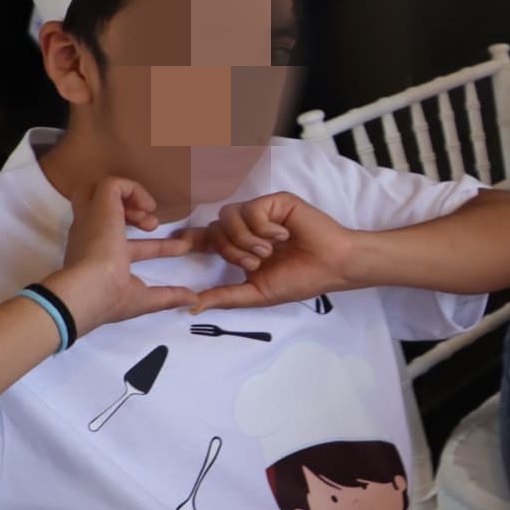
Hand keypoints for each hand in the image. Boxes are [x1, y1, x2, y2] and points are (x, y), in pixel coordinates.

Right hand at [45, 178, 206, 335]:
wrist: (87, 289)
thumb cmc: (108, 297)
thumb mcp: (143, 298)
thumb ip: (168, 296)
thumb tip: (194, 301)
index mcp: (100, 257)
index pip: (132, 245)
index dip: (161, 246)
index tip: (184, 247)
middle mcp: (92, 235)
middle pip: (102, 209)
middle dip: (131, 211)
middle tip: (152, 228)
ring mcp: (92, 218)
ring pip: (99, 192)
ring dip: (131, 200)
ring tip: (149, 220)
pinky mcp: (98, 204)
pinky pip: (112, 183)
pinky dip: (132, 189)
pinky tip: (146, 208)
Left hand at [193, 194, 362, 311]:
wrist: (332, 265)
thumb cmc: (300, 279)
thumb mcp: (257, 293)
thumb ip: (225, 297)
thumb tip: (191, 306)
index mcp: (240, 248)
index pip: (206, 238)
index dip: (190, 238)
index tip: (177, 243)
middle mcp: (247, 228)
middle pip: (214, 229)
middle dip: (231, 250)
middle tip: (255, 262)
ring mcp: (260, 213)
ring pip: (228, 217)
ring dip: (246, 239)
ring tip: (269, 251)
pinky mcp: (275, 202)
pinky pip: (251, 210)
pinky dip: (264, 228)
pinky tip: (283, 236)